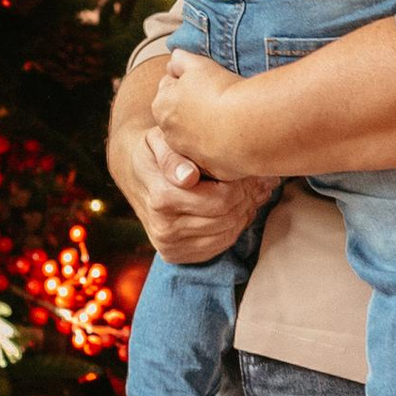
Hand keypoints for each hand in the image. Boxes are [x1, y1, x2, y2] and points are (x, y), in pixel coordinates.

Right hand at [109, 92, 266, 262]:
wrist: (134, 173)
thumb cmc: (154, 150)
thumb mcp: (159, 140)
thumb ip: (173, 157)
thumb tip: (187, 177)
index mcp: (162, 198)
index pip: (221, 200)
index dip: (244, 185)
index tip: (251, 170)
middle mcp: (164, 228)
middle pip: (227, 219)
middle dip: (249, 198)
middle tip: (261, 180)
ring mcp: (169, 245)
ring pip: (228, 234)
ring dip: (246, 213)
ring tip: (254, 191)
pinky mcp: (176, 255)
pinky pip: (220, 246)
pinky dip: (235, 227)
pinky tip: (239, 207)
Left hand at [149, 46, 273, 185]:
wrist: (247, 127)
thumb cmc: (221, 91)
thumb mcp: (198, 64)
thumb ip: (181, 59)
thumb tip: (174, 60)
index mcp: (162, 106)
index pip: (171, 88)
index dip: (191, 82)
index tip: (209, 81)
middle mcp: (169, 133)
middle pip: (182, 115)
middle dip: (196, 108)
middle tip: (219, 98)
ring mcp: (189, 154)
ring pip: (197, 136)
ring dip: (209, 128)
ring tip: (232, 117)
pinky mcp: (210, 169)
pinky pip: (215, 155)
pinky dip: (223, 146)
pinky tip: (238, 136)